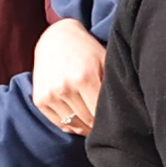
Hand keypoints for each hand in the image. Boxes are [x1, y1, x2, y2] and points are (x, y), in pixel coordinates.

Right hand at [32, 18, 107, 135]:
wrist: (56, 38)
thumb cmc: (88, 51)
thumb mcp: (105, 62)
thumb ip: (112, 85)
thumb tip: (126, 111)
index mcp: (83, 78)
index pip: (101, 113)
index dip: (111, 119)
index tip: (117, 120)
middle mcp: (64, 88)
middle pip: (88, 121)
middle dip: (99, 124)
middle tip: (108, 123)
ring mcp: (49, 94)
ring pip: (74, 125)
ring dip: (86, 127)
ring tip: (95, 122)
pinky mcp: (39, 99)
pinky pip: (59, 123)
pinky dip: (71, 126)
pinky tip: (81, 121)